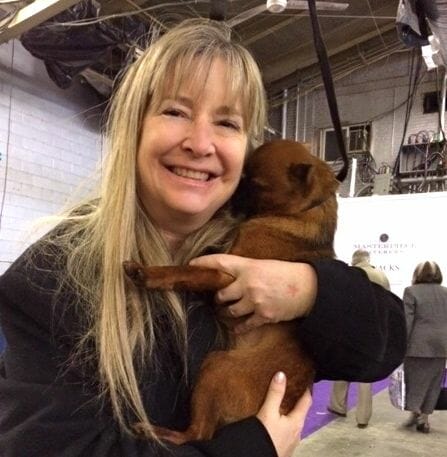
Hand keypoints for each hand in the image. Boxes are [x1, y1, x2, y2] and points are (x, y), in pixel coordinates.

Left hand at [189, 254, 316, 332]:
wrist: (310, 287)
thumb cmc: (287, 273)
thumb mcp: (264, 265)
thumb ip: (246, 270)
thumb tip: (228, 278)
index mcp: (248, 266)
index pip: (219, 263)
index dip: (203, 263)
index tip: (191, 265)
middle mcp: (248, 283)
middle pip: (221, 294)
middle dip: (218, 297)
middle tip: (218, 298)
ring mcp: (255, 301)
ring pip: (230, 310)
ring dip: (226, 312)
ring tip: (226, 311)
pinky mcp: (263, 316)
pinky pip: (244, 325)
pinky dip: (239, 327)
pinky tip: (237, 327)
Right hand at [257, 372, 311, 456]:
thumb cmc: (265, 438)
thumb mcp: (268, 412)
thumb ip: (275, 393)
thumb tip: (281, 374)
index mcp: (297, 422)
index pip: (307, 401)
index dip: (306, 389)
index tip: (305, 381)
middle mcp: (297, 433)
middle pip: (300, 412)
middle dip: (296, 401)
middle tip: (291, 390)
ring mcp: (291, 442)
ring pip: (293, 423)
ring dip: (289, 414)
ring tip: (281, 405)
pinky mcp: (283, 447)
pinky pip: (286, 431)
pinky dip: (283, 424)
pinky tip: (274, 423)